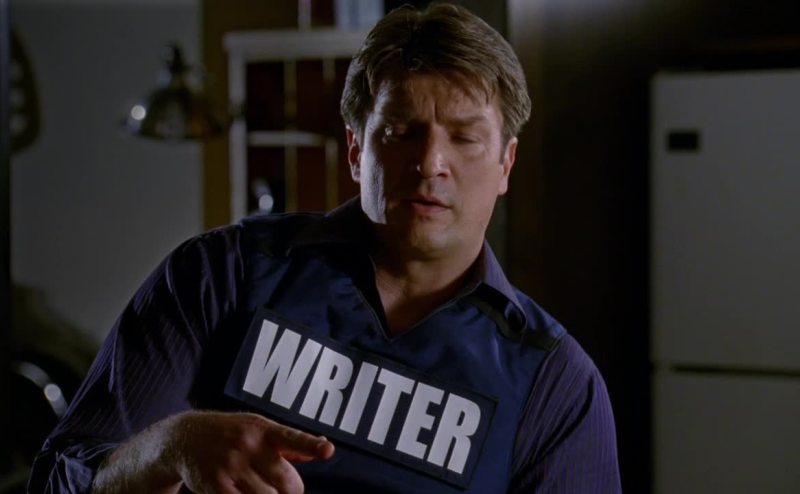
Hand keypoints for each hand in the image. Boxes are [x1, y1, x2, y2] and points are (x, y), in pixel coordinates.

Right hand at [94, 410, 333, 493]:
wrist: (185, 438)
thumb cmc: (231, 433)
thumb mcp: (258, 428)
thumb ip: (289, 442)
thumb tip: (322, 448)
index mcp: (263, 430)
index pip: (292, 438)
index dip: (311, 445)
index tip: (327, 450)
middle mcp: (248, 447)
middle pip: (287, 482)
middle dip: (292, 491)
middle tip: (285, 489)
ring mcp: (231, 468)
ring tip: (261, 489)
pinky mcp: (217, 487)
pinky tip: (247, 492)